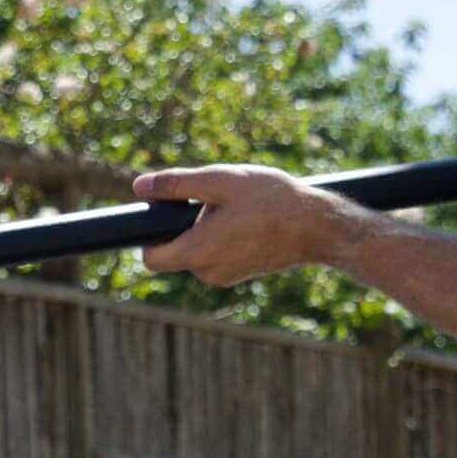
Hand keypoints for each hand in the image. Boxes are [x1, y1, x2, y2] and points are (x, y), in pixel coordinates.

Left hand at [134, 165, 355, 284]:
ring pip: (197, 251)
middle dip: (182, 226)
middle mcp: (208, 273)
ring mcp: (225, 277)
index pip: (150, 258)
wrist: (317, 225)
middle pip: (174, 251)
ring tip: (234, 207)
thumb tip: (140, 187)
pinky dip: (222, 237)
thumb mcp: (220, 181)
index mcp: (198, 252)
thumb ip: (176, 184)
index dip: (148, 235)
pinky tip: (246, 219)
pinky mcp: (240, 273)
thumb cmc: (271, 199)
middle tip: (209, 199)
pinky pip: (217, 255)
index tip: (163, 210)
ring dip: (204, 229)